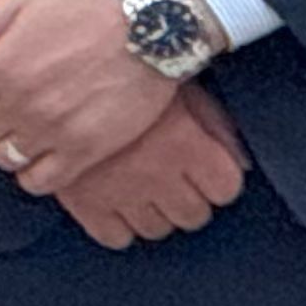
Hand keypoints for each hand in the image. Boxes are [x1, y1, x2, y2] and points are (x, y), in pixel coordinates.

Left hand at [0, 0, 184, 193]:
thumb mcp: (24, 1)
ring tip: (28, 123)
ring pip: (4, 158)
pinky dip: (33, 171)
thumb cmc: (85, 7)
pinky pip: (38, 182)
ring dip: (9, 143)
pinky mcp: (83, 152)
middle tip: (8, 99)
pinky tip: (44, 150)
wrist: (153, 27)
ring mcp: (51, 132)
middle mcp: (20, 104)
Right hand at [39, 80, 245, 249]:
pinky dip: (119, 224)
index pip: (225, 188)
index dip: (218, 178)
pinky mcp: (85, 203)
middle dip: (189, 198)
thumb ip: (216, 125)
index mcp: (184, 143)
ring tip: (143, 184)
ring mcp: (120, 193)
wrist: (64, 68)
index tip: (207, 169)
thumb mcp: (179, 86)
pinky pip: (115, 237)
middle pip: (194, 215)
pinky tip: (118, 199)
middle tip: (174, 177)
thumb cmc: (128, 70)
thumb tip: (241, 164)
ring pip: (157, 230)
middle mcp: (157, 174)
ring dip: (156, 212)